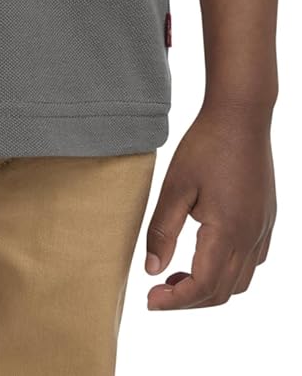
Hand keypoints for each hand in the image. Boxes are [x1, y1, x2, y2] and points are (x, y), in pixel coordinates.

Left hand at [144, 100, 275, 308]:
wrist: (241, 115)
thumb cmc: (206, 145)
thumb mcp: (175, 186)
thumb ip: (162, 231)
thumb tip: (152, 271)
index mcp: (227, 231)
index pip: (202, 286)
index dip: (175, 301)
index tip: (150, 300)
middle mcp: (250, 237)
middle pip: (222, 292)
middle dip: (189, 300)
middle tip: (158, 291)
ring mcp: (262, 228)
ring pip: (240, 281)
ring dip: (210, 287)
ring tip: (178, 274)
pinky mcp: (266, 218)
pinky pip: (252, 261)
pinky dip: (229, 271)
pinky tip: (207, 254)